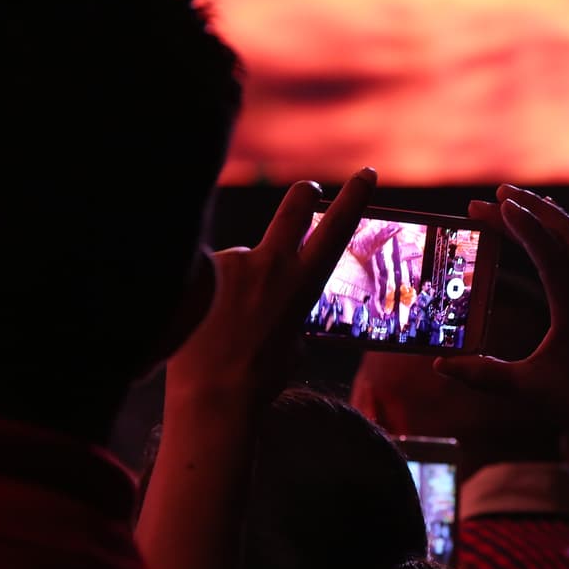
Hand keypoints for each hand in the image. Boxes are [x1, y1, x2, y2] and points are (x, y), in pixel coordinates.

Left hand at [165, 167, 376, 416]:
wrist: (213, 396)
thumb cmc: (259, 378)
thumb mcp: (295, 344)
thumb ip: (293, 312)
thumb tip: (280, 301)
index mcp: (302, 284)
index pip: (337, 228)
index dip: (355, 196)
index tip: (367, 173)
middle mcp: (270, 264)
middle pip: (294, 207)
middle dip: (306, 195)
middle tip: (310, 191)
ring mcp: (233, 264)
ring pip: (242, 262)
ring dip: (238, 284)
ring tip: (223, 327)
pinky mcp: (201, 271)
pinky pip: (211, 277)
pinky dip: (209, 297)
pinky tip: (203, 325)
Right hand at [435, 185, 568, 442]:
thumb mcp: (525, 389)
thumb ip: (482, 375)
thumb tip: (440, 364)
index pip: (549, 252)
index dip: (520, 225)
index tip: (495, 203)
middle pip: (566, 233)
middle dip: (532, 209)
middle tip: (497, 193)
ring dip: (547, 217)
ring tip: (515, 201)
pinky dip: (558, 235)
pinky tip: (538, 233)